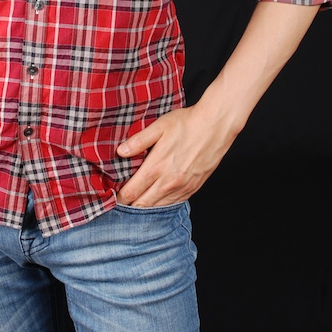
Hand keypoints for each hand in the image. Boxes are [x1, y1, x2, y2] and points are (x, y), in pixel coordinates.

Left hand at [115, 106, 236, 206]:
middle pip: (143, 205)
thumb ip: (138, 141)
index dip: (120, 197)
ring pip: (158, 207)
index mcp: (157, 167)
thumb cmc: (187, 123)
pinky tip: (157, 199)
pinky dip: (163, 204)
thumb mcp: (159, 126)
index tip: (115, 197)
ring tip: (137, 203)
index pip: (132, 192)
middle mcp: (169, 181)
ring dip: (146, 207)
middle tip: (123, 202)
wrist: (216, 126)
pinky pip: (174, 203)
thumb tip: (120, 152)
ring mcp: (182, 187)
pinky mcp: (193, 188)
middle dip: (130, 205)